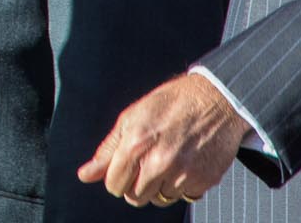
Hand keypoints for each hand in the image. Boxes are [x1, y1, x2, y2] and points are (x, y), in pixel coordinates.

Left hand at [78, 72, 248, 206]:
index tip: (124, 170)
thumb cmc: (172, 103)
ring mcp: (183, 174)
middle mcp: (159, 162)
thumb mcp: (131, 118)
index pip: (114, 185)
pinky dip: (182, 186)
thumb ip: (108, 150)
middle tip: (146, 164)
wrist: (215, 100)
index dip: (116, 178)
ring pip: (160, 199)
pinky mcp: (204, 181)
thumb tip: (85, 175)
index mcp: (136, 144)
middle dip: (136, 184)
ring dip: (160, 186)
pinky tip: (184, 164)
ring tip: (167, 160)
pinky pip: (184, 197)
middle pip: (135, 197)